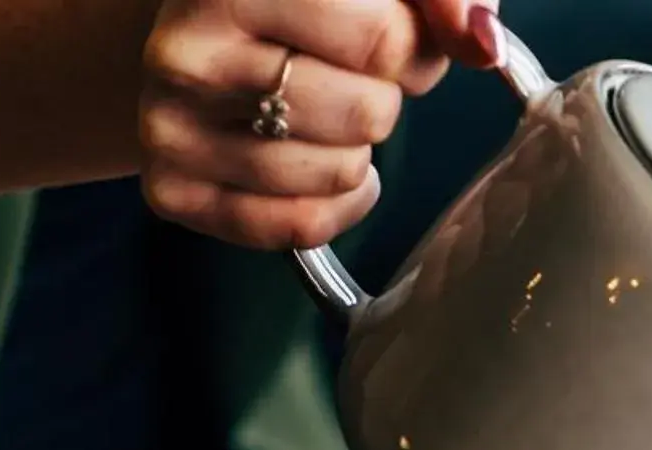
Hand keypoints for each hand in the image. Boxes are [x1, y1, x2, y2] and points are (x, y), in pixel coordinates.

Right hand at [139, 0, 503, 250]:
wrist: (191, 33)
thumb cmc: (301, 3)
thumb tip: (481, 42)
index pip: (385, 40)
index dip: (414, 44)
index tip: (393, 37)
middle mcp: (187, 51)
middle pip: (369, 112)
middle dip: (382, 97)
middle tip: (346, 76)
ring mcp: (170, 127)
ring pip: (341, 173)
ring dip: (355, 149)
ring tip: (321, 112)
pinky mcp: (173, 193)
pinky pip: (302, 226)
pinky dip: (334, 202)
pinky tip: (318, 160)